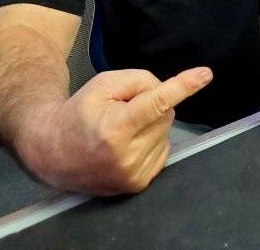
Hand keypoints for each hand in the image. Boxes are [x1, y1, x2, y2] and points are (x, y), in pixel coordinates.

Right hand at [36, 66, 211, 195]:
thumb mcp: (104, 83)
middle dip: (153, 104)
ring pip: (166, 132)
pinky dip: (152, 140)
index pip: (158, 102)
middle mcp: (126, 155)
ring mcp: (132, 173)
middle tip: (124, 108)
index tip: (205, 75)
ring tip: (121, 127)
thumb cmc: (80, 112)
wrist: (54, 151)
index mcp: (116, 127)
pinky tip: (129, 142)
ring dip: (152, 123)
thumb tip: (166, 91)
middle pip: (165, 114)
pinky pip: (162, 149)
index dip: (184, 87)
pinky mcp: (137, 183)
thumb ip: (139, 80)